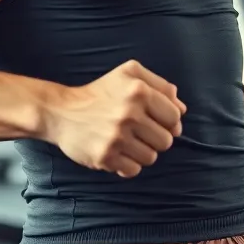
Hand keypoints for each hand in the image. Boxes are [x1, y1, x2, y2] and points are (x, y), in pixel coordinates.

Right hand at [52, 60, 186, 178]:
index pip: (174, 117)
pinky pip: (133, 170)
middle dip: (155, 138)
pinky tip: (118, 152)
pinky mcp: (105, 157)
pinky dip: (128, 165)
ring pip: (151, 157)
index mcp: (138, 91)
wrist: (61, 112)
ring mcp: (116, 137)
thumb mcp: (129, 73)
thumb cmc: (100, 92)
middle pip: (166, 141)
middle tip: (139, 132)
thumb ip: (160, 85)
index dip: (168, 121)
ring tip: (127, 141)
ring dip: (142, 152)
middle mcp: (129, 113)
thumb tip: (181, 109)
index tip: (155, 121)